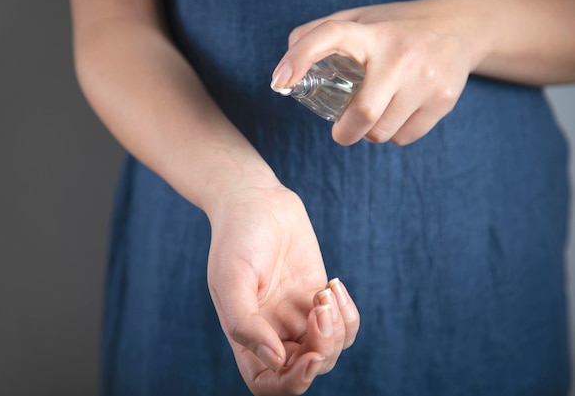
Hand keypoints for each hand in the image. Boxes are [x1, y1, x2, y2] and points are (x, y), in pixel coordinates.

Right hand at [207, 183, 359, 394]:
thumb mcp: (230, 279)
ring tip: (326, 292)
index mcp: (245, 335)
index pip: (268, 383)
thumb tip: (276, 361)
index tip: (311, 357)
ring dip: (337, 329)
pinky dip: (348, 313)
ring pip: (330, 349)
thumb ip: (244, 324)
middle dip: (323, 347)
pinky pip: (344, 324)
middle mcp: (273, 331)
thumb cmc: (236, 237)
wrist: (256, 200)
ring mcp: (298, 315)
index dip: (292, 383)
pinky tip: (334, 284)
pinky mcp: (318, 296)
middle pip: (307, 368)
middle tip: (320, 306)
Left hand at [271, 0, 482, 145]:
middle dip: (345, 132)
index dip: (301, 58)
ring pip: (382, 131)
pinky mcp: (443, 99)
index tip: (280, 82)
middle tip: (342, 131)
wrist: (459, 28)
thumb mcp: (361, 19)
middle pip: (363, 112)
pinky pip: (405, 137)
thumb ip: (322, 33)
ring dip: (371, 132)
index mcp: (372, 31)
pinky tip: (400, 114)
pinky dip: (395, 134)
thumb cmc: (395, 29)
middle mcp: (399, 54)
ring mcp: (425, 78)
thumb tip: (288, 60)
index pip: (331, 35)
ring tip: (377, 114)